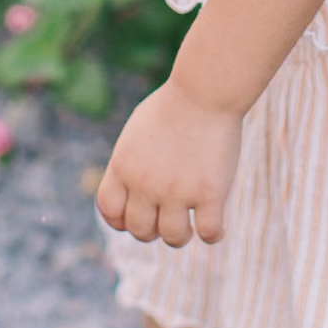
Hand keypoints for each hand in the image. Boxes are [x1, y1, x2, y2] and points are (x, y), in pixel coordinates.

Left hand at [96, 80, 242, 246]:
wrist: (204, 90)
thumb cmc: (174, 106)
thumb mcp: (137, 131)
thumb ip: (129, 163)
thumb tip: (131, 190)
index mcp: (124, 166)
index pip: (110, 210)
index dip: (122, 220)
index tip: (139, 215)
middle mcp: (145, 183)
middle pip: (140, 230)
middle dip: (153, 230)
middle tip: (167, 218)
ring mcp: (177, 191)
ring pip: (173, 237)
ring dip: (181, 236)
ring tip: (190, 227)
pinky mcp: (209, 194)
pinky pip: (210, 233)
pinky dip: (214, 235)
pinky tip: (217, 226)